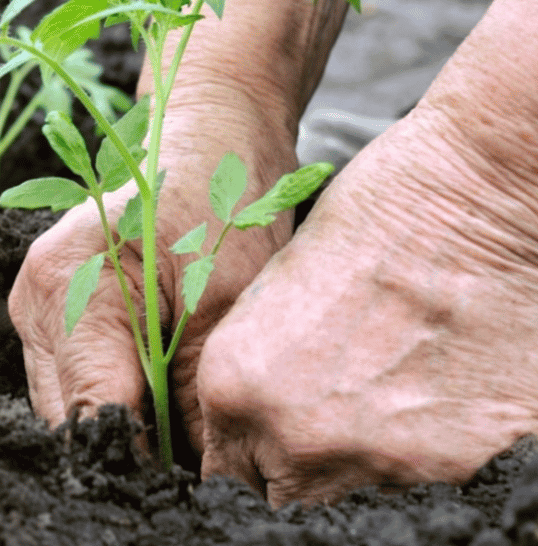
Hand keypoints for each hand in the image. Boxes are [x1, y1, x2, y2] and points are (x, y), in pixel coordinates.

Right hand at [9, 87, 297, 451]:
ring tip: (183, 425)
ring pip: (67, 404)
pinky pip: (73, 378)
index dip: (142, 459)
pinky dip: (116, 396)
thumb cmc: (222, 202)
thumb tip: (195, 476)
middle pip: (68, 417)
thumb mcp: (224, 306)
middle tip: (195, 459)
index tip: (192, 478)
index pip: (92, 414)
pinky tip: (161, 393)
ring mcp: (34, 305)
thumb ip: (195, 397)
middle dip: (129, 446)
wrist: (209, 132)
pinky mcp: (48, 310)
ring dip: (121, 423)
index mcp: (68, 286)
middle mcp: (34, 299)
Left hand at [198, 0, 537, 504]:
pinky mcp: (457, 466)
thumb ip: (259, 378)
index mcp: (234, 389)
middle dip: (300, 476)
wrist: (475, 197)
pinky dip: (429, 464)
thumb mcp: (276, 299)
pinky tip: (438, 411)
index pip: (226, 476)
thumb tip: (263, 430)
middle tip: (332, 432)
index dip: (255, 464)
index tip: (274, 454)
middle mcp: (293, 437)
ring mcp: (377, 460)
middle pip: (284, 500)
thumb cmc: (376, 220)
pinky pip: (424, 490)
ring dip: (364, 471)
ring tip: (391, 410)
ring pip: (351, 503)